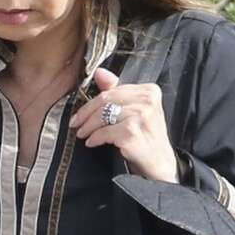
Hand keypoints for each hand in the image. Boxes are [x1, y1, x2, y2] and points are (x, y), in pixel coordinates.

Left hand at [72, 67, 178, 182]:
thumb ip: (117, 91)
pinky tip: (92, 142)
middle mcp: (148, 100)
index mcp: (150, 90)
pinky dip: (95, 138)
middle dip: (85, 114)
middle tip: (75, 124)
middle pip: (105, 100)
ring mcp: (141, 116)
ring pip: (103, 115)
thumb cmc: (146, 136)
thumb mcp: (134, 111)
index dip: (91, 103)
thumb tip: (99, 72)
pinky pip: (105, 131)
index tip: (80, 114)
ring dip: (88, 127)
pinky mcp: (132, 132)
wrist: (160, 162)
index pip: (112, 91)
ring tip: (83, 134)